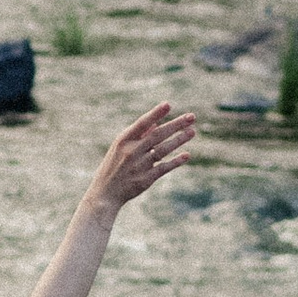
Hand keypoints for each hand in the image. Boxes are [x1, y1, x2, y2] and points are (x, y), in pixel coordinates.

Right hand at [86, 101, 196, 216]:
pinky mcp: (146, 179)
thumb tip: (156, 123)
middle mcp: (132, 151)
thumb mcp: (120, 147)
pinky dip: (175, 161)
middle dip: (175, 125)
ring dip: (179, 140)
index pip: (142, 123)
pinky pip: (164, 167)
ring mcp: (139, 166)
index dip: (155, 114)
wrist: (105, 192)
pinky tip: (186, 155)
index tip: (168, 104)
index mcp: (123, 140)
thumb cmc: (114, 165)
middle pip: (157, 135)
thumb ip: (138, 135)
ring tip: (192, 131)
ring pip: (163, 150)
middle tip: (191, 117)